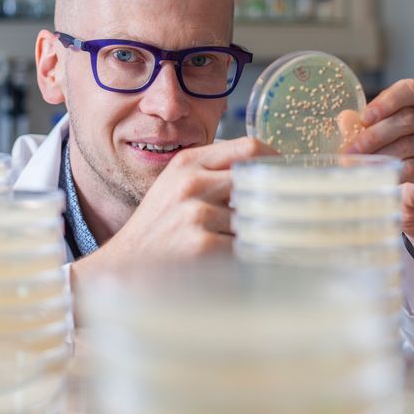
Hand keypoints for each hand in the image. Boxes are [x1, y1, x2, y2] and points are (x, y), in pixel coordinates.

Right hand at [71, 137, 276, 276]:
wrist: (123, 267)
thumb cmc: (155, 229)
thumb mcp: (175, 187)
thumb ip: (213, 174)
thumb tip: (265, 172)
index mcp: (188, 163)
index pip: (249, 146)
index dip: (276, 159)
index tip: (289, 172)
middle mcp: (192, 182)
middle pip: (258, 178)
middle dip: (278, 195)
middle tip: (290, 208)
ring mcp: (196, 214)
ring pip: (255, 217)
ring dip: (259, 233)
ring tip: (251, 245)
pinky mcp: (202, 245)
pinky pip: (246, 247)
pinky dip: (250, 255)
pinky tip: (241, 262)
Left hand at [342, 79, 413, 252]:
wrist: (413, 201)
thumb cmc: (394, 164)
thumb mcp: (374, 144)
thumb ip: (360, 129)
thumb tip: (345, 118)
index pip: (410, 91)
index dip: (387, 101)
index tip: (364, 118)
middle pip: (406, 119)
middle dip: (373, 135)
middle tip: (350, 151)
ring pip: (409, 144)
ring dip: (379, 155)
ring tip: (358, 165)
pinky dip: (394, 172)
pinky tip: (379, 176)